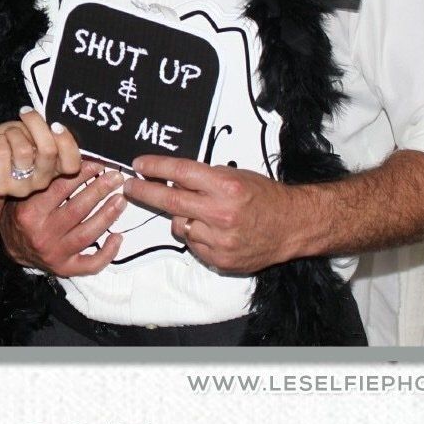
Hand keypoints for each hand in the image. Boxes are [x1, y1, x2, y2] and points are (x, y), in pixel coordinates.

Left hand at [0, 108, 81, 198]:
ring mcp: (22, 187)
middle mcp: (42, 181)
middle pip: (48, 151)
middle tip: (26, 112)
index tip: (55, 125)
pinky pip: (2, 152)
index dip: (67, 143)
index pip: (72, 163)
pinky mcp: (0, 186)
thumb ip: (42, 132)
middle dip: (36, 125)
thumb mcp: (29, 136)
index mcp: (54, 168)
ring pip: (23, 149)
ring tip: (8, 134)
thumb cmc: (10, 147)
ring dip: (13, 132)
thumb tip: (49, 121)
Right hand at [0, 161, 128, 276]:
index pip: (60, 188)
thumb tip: (72, 156)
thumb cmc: (20, 214)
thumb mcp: (24, 193)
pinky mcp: (64, 268)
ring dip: (108, 216)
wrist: (9, 247)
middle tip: (116, 177)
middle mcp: (42, 234)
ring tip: (121, 200)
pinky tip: (118, 237)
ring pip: (87, 234)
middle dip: (100, 190)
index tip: (98, 164)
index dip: (82, 173)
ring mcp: (54, 253)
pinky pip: (90, 264)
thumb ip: (45, 179)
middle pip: (77, 209)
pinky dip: (107, 253)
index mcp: (30, 212)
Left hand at [123, 155, 303, 273]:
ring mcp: (220, 240)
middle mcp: (221, 214)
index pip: (181, 172)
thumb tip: (171, 180)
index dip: (156, 167)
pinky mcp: (220, 259)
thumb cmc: (265, 197)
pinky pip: (193, 244)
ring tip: (202, 213)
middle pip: (170, 201)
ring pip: (180, 225)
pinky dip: (196, 235)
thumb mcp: (236, 177)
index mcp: (226, 187)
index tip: (139, 164)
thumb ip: (204, 179)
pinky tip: (214, 230)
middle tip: (130, 186)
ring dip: (181, 217)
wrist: (292, 226)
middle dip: (145, 192)